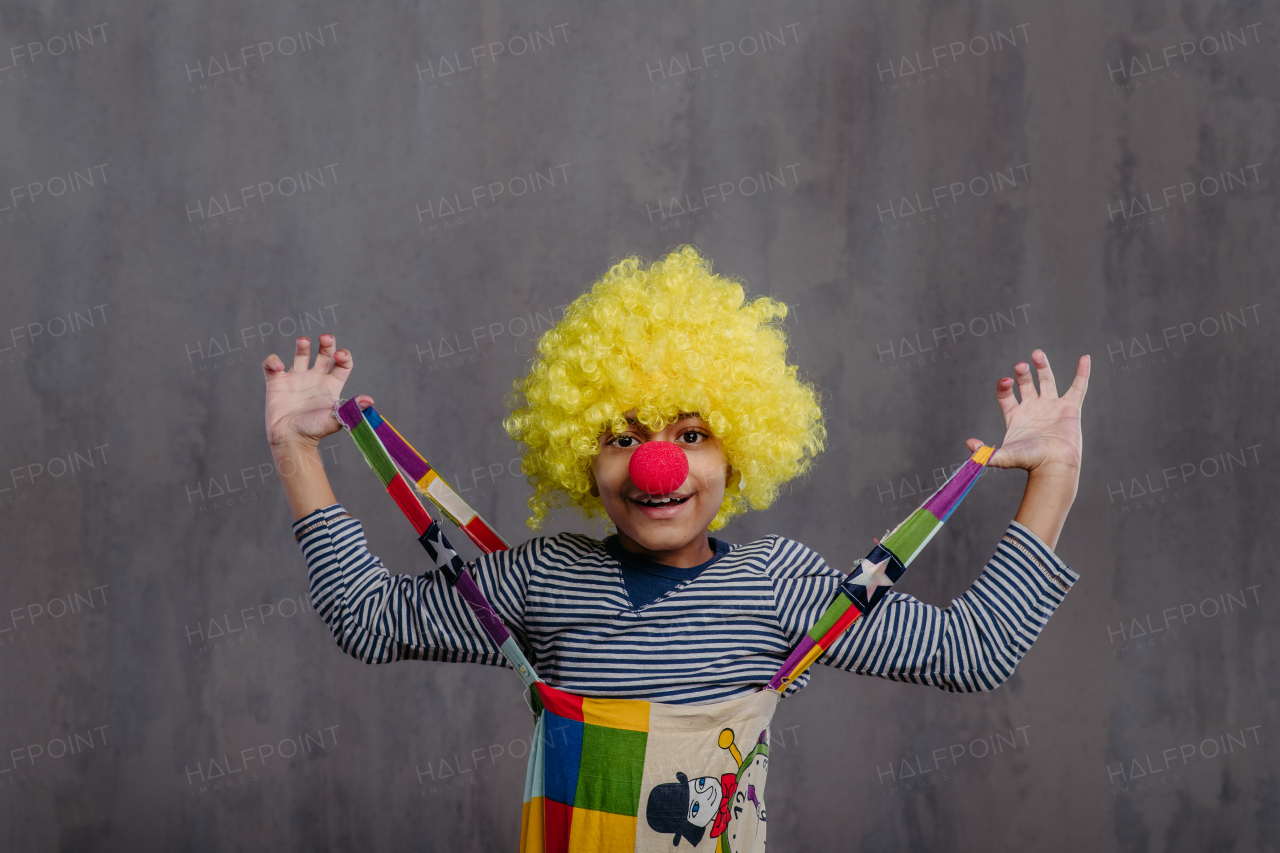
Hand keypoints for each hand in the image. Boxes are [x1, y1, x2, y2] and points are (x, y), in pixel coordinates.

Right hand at [262, 334, 371, 448]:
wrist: (290, 440)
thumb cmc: (313, 432)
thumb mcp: (335, 419)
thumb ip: (350, 409)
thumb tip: (369, 401)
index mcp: (331, 386)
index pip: (342, 364)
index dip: (344, 356)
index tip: (340, 355)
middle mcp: (315, 379)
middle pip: (324, 354)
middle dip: (327, 343)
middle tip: (325, 337)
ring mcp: (296, 379)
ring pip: (301, 353)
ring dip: (303, 344)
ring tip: (304, 341)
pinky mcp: (277, 382)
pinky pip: (271, 365)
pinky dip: (273, 361)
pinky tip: (279, 367)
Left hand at [965, 350, 1089, 479]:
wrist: (1054, 466)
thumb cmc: (1030, 462)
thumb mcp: (1003, 456)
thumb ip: (985, 451)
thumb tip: (969, 443)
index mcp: (1015, 416)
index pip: (1006, 395)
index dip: (1004, 387)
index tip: (1006, 381)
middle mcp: (1032, 409)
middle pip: (1025, 384)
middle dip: (1022, 373)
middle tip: (1021, 365)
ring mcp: (1052, 407)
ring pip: (1047, 381)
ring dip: (1042, 366)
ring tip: (1037, 353)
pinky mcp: (1070, 409)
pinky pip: (1078, 387)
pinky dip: (1082, 372)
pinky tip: (1085, 358)